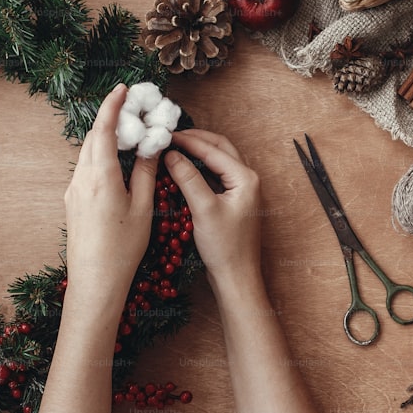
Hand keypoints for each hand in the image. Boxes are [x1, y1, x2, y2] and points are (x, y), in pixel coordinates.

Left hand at [63, 84, 157, 311]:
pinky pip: (87, 169)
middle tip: (132, 109)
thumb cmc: (123, 247)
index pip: (103, 129)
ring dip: (106, 138)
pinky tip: (119, 162)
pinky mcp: (73, 202)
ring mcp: (73, 191)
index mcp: (100, 176)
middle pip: (93, 138)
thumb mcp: (142, 207)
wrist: (95, 281)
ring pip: (88, 153)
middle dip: (111, 119)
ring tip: (129, 134)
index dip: (113, 105)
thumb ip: (145, 172)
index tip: (123, 88)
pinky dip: (102, 156)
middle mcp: (81, 179)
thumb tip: (151, 146)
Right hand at [164, 129, 262, 288]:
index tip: (165, 135)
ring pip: (219, 161)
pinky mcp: (234, 200)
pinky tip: (183, 168)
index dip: (188, 140)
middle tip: (170, 136)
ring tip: (175, 147)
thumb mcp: (203, 209)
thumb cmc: (224, 247)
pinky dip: (200, 168)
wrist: (237, 276)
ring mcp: (242, 190)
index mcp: (246, 178)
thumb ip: (188, 178)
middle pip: (220, 148)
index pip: (214, 150)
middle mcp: (248, 179)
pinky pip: (217, 175)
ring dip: (199, 152)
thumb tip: (171, 154)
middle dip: (196, 139)